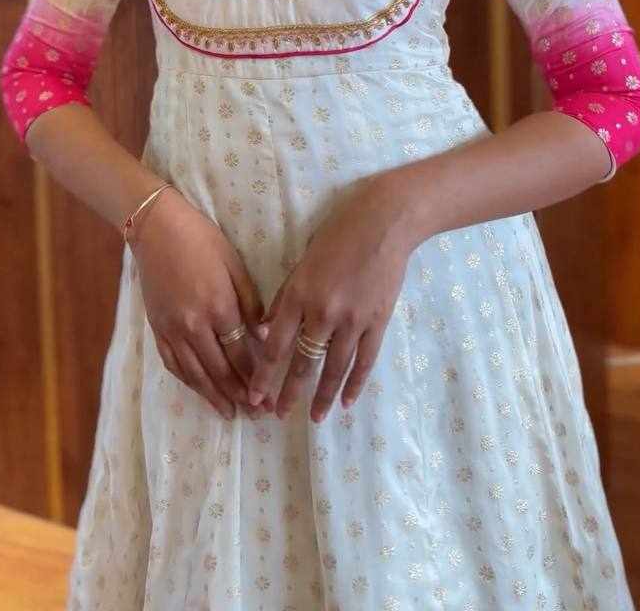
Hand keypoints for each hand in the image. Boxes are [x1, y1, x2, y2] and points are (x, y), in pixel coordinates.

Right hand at [130, 185, 273, 420]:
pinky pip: (173, 363)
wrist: (156, 229)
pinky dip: (188, 381)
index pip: (240, 353)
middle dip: (239, 395)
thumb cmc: (201, 240)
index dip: (255, 378)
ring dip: (213, 396)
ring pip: (195, 373)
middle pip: (219, 370)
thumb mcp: (234, 264)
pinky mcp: (157, 328)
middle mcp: (194, 325)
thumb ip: (251, 302)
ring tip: (229, 413)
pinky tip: (199, 390)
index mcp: (218, 307)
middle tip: (255, 414)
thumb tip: (265, 334)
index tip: (268, 396)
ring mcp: (172, 329)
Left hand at [248, 171, 414, 421]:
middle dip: (289, 391)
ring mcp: (352, 320)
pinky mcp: (377, 322)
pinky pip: (364, 361)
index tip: (254, 396)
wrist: (384, 222)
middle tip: (278, 415)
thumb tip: (263, 329)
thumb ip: (285, 297)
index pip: (275, 344)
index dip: (264, 375)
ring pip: (334, 368)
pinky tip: (346, 402)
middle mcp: (322, 312)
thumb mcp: (302, 261)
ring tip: (315, 417)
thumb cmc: (338, 234)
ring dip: (322, 396)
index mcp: (299, 294)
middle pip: (302, 362)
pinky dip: (355, 383)